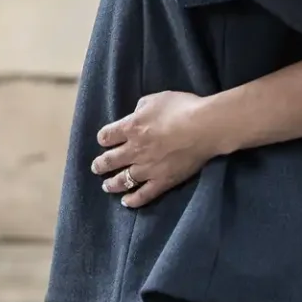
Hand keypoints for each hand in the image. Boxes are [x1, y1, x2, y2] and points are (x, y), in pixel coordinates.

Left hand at [91, 91, 222, 207]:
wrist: (205, 127)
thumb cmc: (182, 108)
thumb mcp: (156, 98)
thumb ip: (141, 107)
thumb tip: (136, 114)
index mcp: (131, 127)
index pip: (106, 136)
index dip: (104, 138)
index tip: (104, 140)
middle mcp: (134, 150)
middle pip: (109, 160)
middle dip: (100, 164)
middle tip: (96, 167)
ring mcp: (147, 168)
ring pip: (122, 180)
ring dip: (111, 184)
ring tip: (106, 186)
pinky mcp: (162, 181)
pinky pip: (144, 195)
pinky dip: (133, 200)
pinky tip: (126, 202)